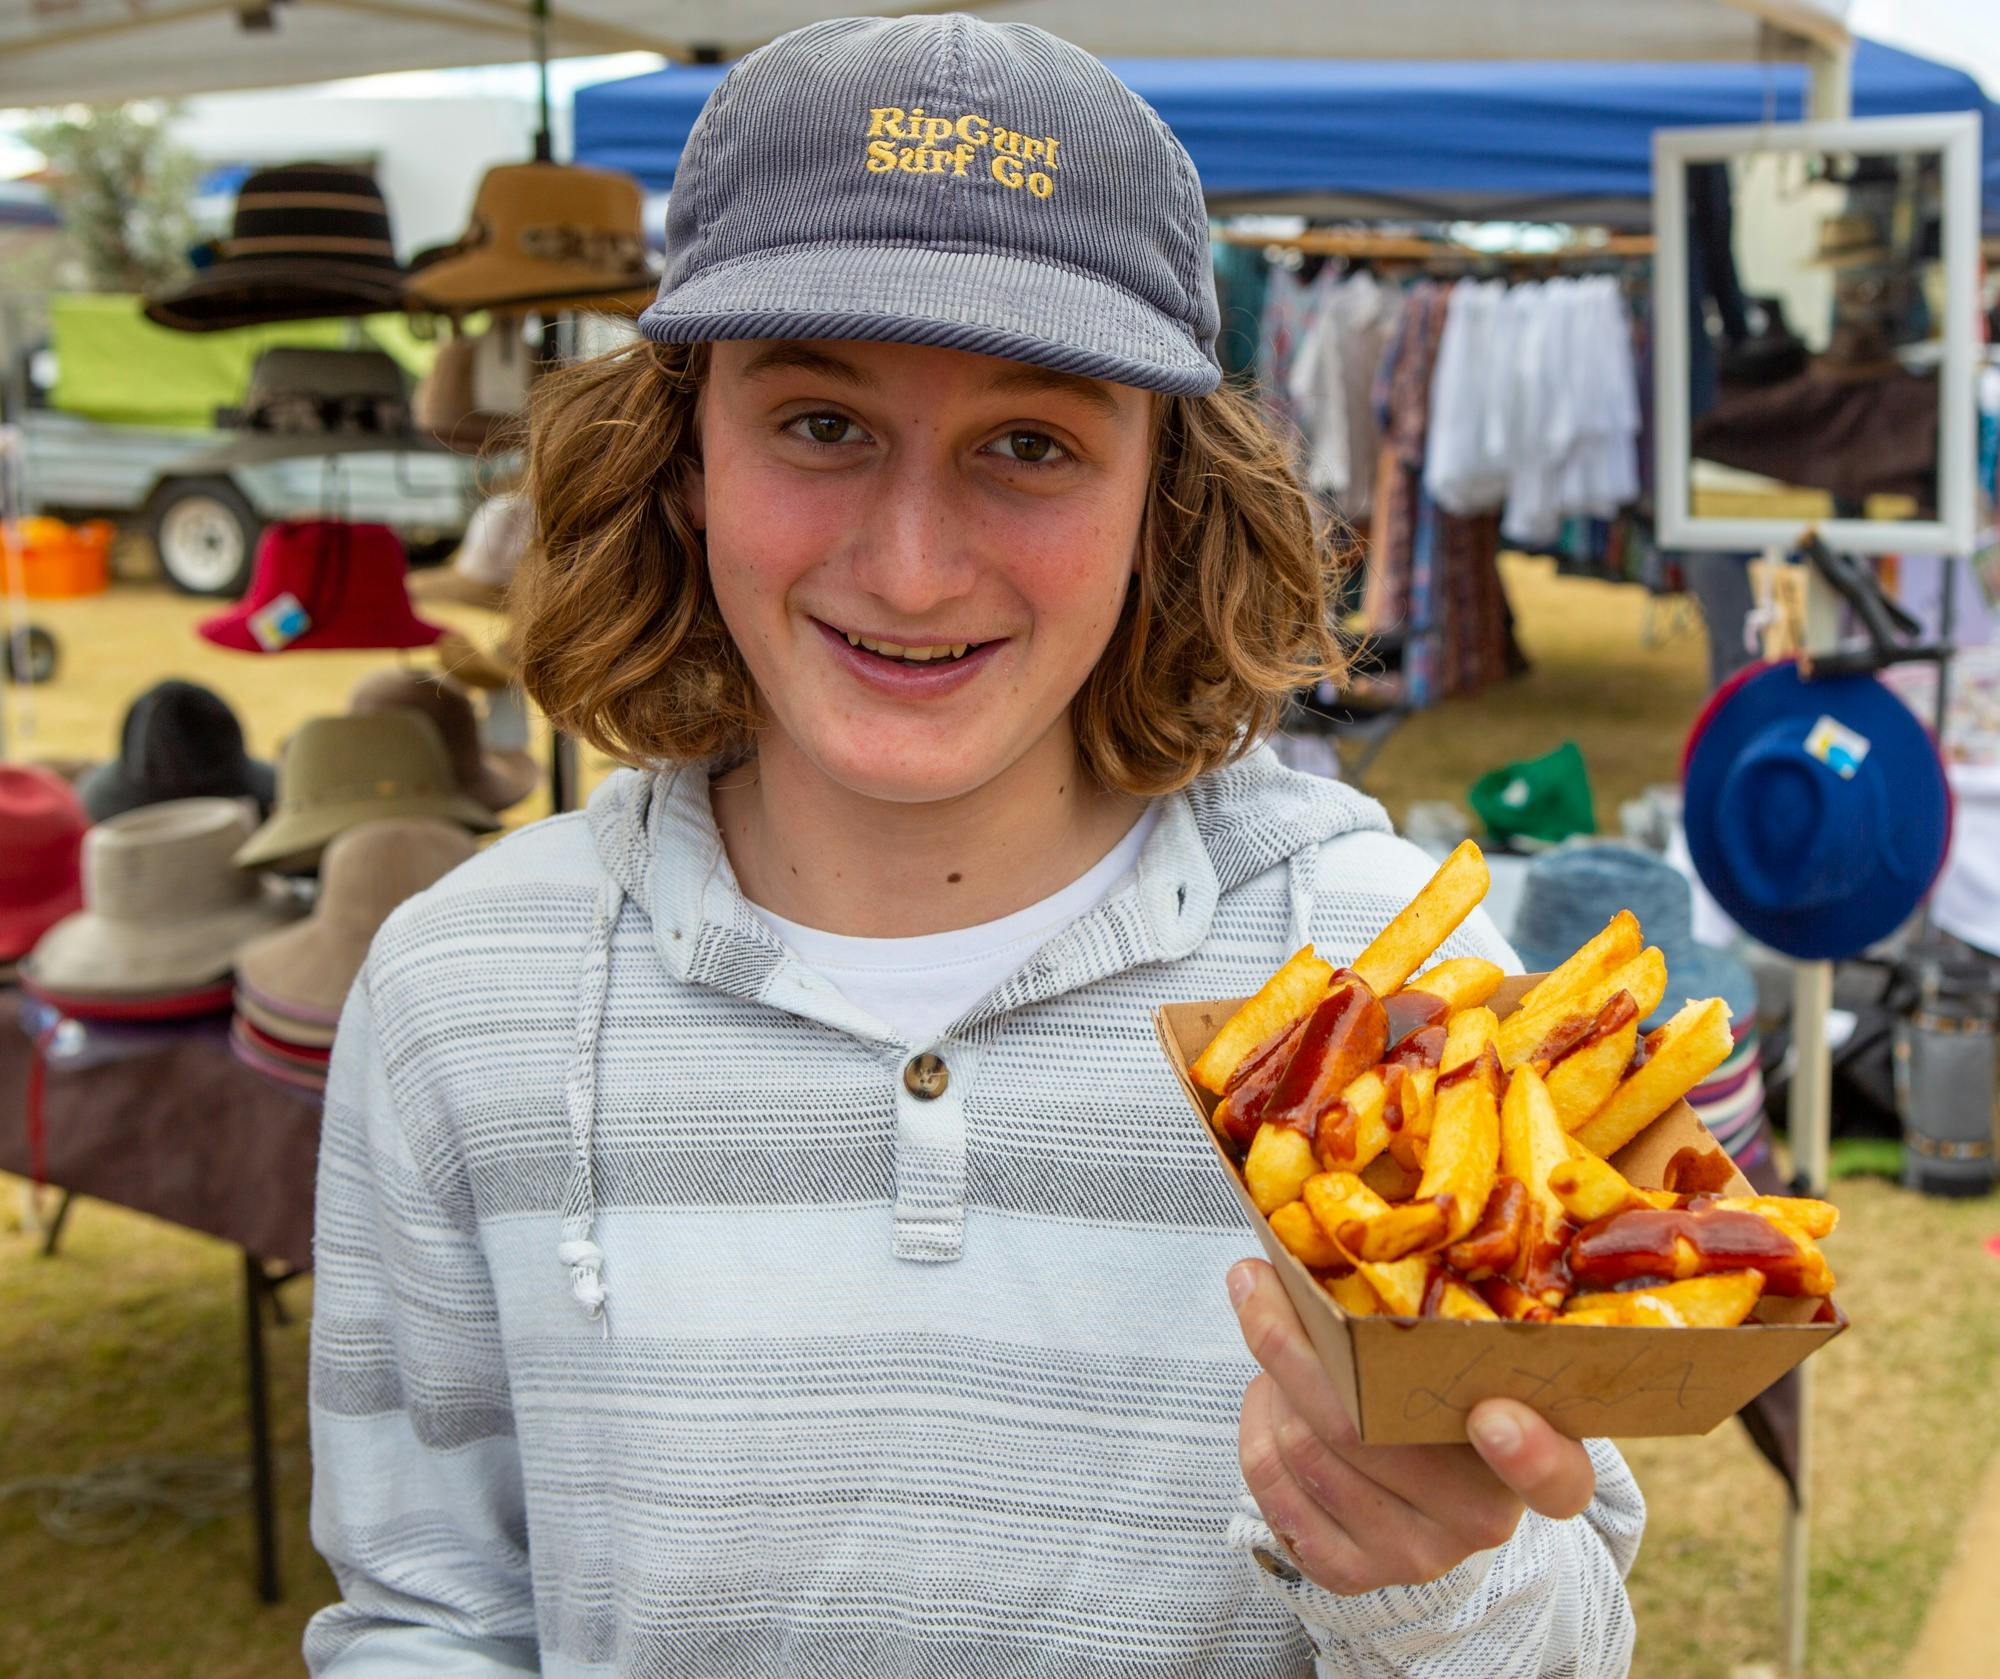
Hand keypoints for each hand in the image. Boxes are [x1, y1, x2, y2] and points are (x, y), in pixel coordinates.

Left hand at [1229, 1259, 1596, 1596]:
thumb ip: (1443, 1324)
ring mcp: (1412, 1554)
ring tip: (1275, 1340)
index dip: (1530, 1455)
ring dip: (1270, 1376)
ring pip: (1303, 1443)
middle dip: (1290, 1340)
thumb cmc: (1446, 1401)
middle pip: (1366, 1427)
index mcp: (1540, 1462)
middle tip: (1256, 1279)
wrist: (1422, 1502)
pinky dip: (1254, 1419)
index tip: (1493, 1416)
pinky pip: (1269, 1479)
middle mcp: (1480, 1521)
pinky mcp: (1346, 1571)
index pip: (1558, 1479)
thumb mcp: (1470, 1364)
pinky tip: (1269, 1396)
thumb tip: (1327, 1246)